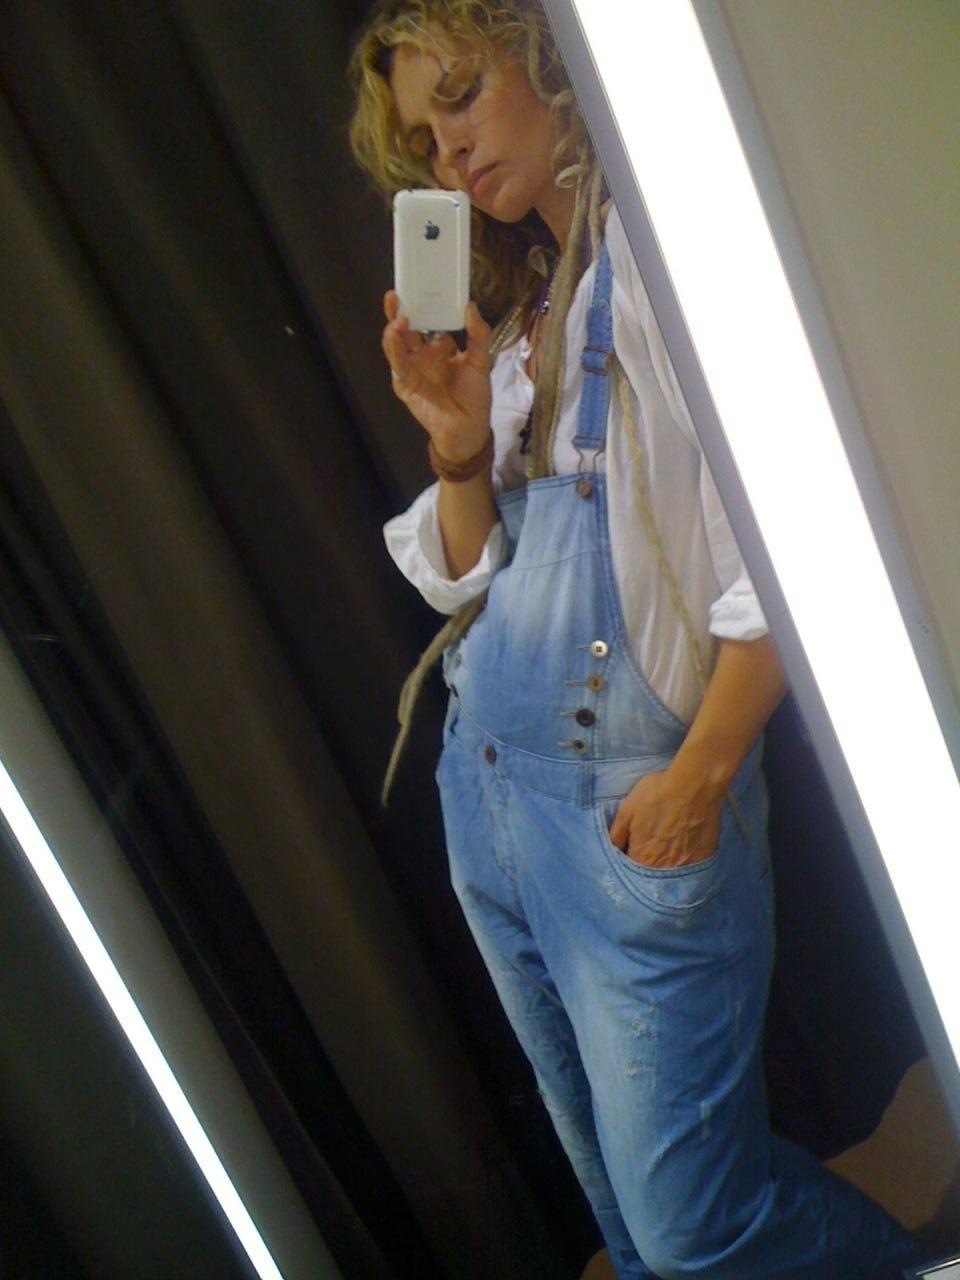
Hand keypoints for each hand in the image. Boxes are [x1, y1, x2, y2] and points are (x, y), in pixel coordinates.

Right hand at [382, 292, 492, 461]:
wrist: (469, 427)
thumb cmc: (475, 396)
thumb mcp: (481, 360)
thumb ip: (478, 334)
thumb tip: (471, 306)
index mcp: (439, 347)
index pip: (426, 320)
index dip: (421, 305)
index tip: (418, 286)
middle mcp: (422, 355)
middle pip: (406, 328)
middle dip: (399, 311)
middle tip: (396, 293)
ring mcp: (411, 369)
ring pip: (397, 344)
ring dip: (394, 328)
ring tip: (398, 315)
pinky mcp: (404, 384)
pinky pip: (397, 363)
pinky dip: (394, 348)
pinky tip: (394, 334)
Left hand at [608, 760, 725, 869]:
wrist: (695, 785)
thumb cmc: (657, 794)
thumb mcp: (626, 810)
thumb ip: (615, 835)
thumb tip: (610, 851)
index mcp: (642, 859)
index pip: (628, 872)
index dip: (628, 861)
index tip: (631, 850)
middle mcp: (664, 869)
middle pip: (651, 876)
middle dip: (646, 865)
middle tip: (651, 844)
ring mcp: (686, 866)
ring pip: (671, 874)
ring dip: (666, 864)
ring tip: (667, 844)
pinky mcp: (704, 859)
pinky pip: (691, 867)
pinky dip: (685, 860)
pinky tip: (684, 844)